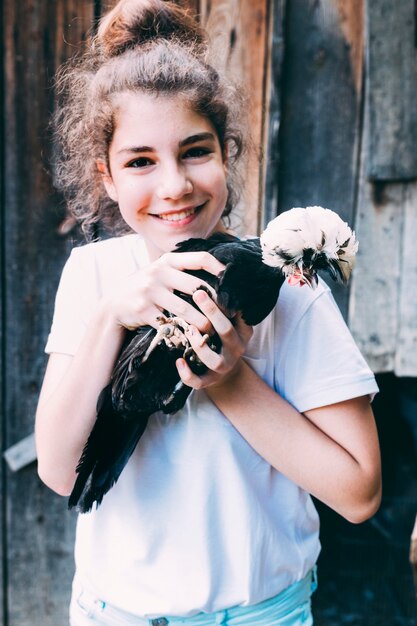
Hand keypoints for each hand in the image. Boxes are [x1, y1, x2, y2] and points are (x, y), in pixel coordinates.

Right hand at [102, 252, 224, 332]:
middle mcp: (158, 272)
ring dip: (201, 323)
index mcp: (167, 260)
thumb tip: (218, 271)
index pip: (199, 258)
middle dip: (214, 303)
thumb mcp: (160, 271)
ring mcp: (149, 291)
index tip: (232, 280)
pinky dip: (181, 333)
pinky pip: (169, 324)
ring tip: (211, 331)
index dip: (219, 268)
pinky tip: (190, 338)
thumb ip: (182, 270)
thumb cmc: (146, 288)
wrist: (115, 305)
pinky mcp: (143, 310)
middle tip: (226, 315)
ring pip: (185, 309)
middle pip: (196, 287)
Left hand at [175, 289, 252, 389]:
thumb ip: (226, 305)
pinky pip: (199, 381)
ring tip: (189, 331)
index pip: (238, 314)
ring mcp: (223, 366)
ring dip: (201, 345)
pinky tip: (178, 362)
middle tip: (198, 294)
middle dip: (213, 313)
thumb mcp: (231, 321)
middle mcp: (236, 349)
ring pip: (214, 360)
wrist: (225, 372)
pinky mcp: (209, 381)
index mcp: (242, 332)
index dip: (228, 301)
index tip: (214, 284)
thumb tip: (216, 271)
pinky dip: (188, 374)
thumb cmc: (222, 338)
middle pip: (226, 331)